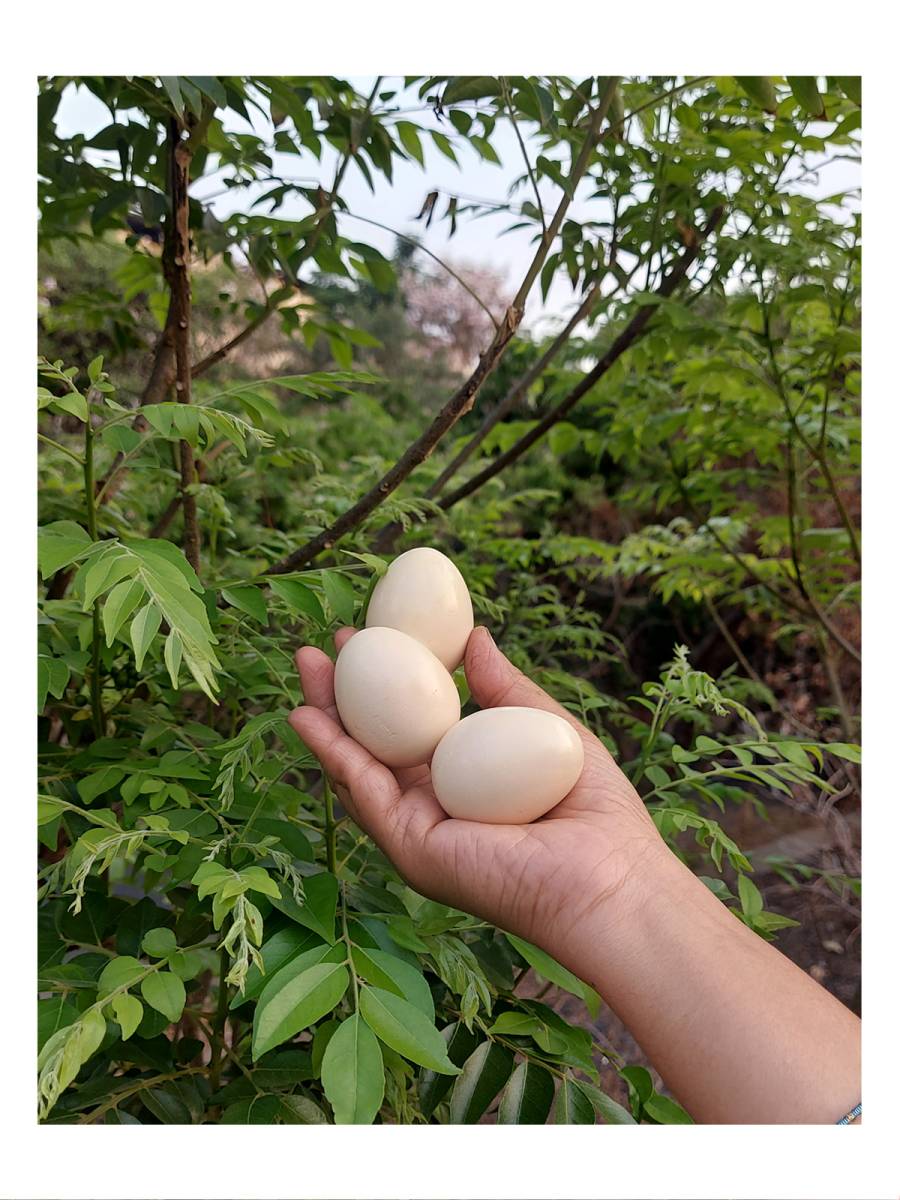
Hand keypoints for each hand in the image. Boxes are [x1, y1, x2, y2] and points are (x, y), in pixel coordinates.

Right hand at [289, 626, 665, 970]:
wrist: (611, 877)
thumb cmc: (596, 812)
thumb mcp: (544, 727)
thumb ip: (504, 687)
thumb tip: (475, 635)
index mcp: (464, 781)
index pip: (413, 726)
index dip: (389, 681)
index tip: (373, 634)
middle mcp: (434, 805)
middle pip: (374, 743)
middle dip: (342, 694)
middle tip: (323, 647)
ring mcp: (418, 829)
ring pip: (357, 766)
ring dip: (325, 715)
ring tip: (305, 664)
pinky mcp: (411, 848)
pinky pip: (365, 792)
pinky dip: (333, 753)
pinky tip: (307, 717)